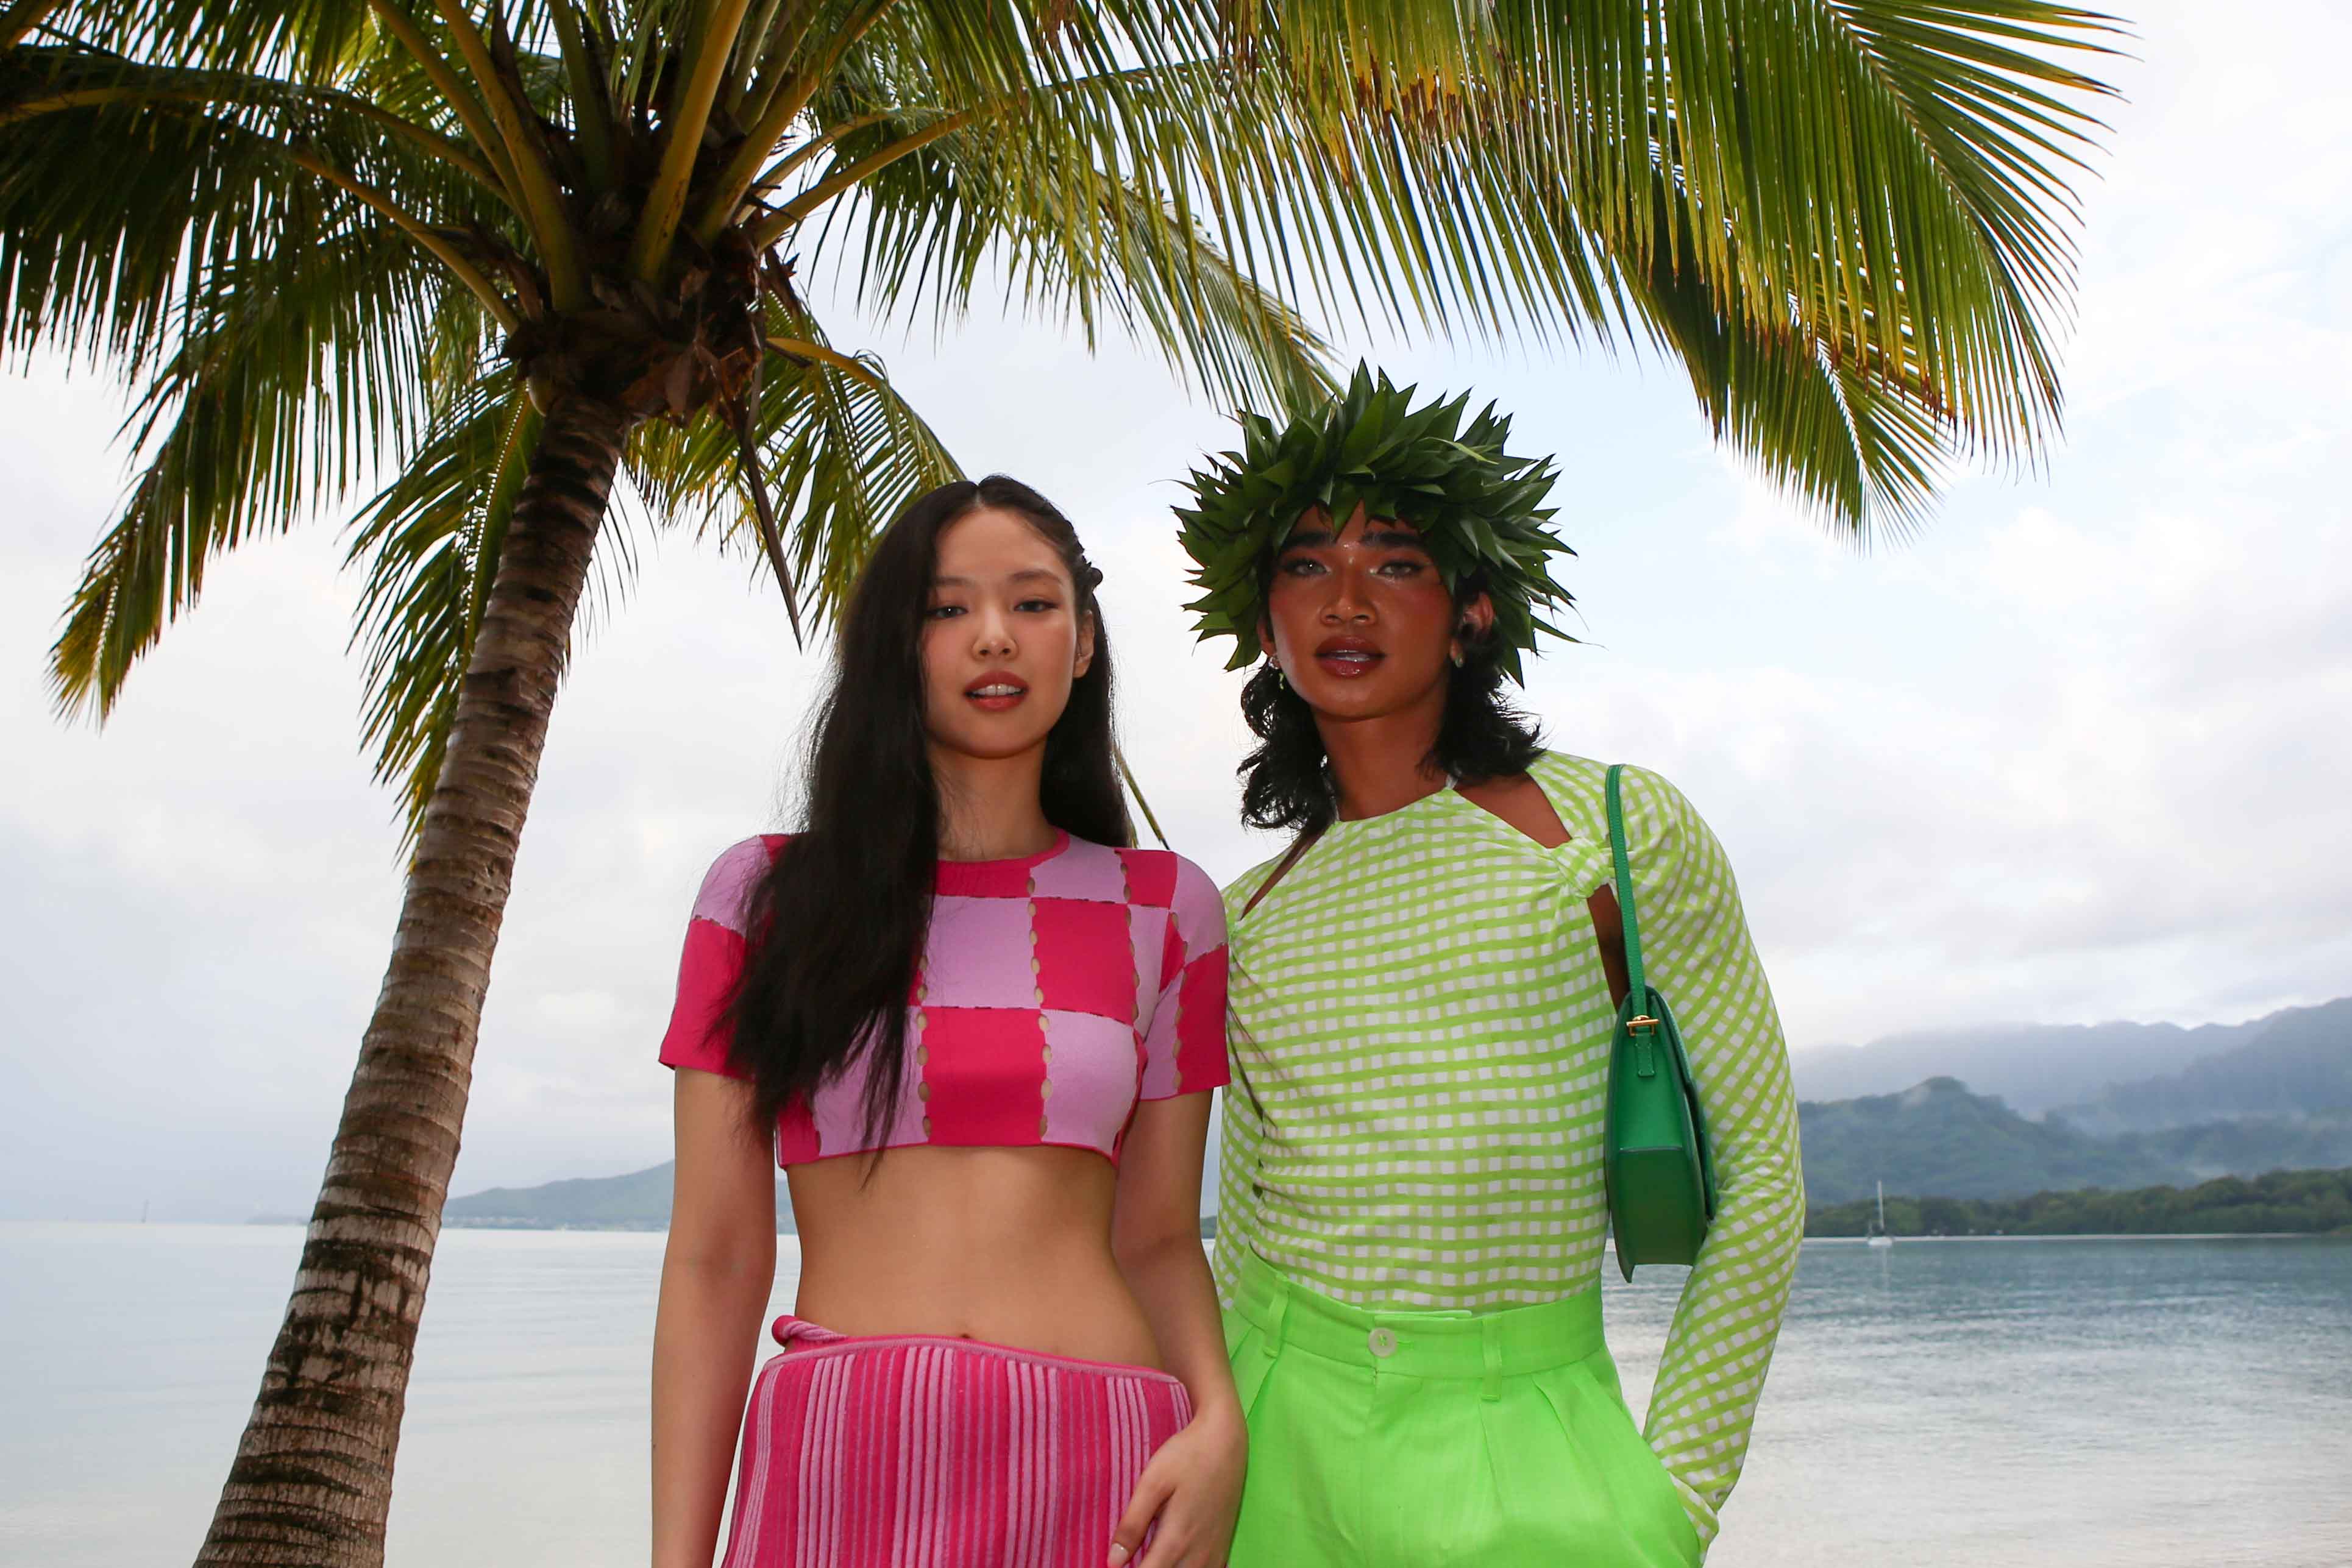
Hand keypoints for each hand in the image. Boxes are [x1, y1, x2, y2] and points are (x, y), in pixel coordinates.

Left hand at [1106, 1401, 1245, 1567]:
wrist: (1226, 1441)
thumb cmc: (1186, 1457)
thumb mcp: (1153, 1483)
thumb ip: (1132, 1524)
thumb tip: (1113, 1562)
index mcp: (1176, 1541)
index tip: (1115, 1565)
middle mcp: (1198, 1554)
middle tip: (1132, 1558)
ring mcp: (1214, 1553)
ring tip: (1150, 1556)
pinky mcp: (1223, 1547)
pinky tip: (1175, 1560)